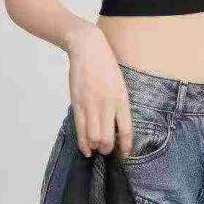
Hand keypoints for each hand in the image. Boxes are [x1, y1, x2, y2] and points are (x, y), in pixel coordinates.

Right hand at [66, 24, 132, 157]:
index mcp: (121, 98)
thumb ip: (118, 104)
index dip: (126, 146)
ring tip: (96, 148)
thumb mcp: (119, 83)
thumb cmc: (106, 64)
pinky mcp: (77, 103)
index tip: (125, 154)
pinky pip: (80, 129)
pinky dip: (83, 143)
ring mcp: (90, 104)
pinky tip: (86, 148)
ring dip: (95, 147)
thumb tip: (117, 126)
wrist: (88, 48)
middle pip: (107, 138)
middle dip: (107, 149)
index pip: (126, 129)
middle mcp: (107, 104)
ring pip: (93, 137)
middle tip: (107, 150)